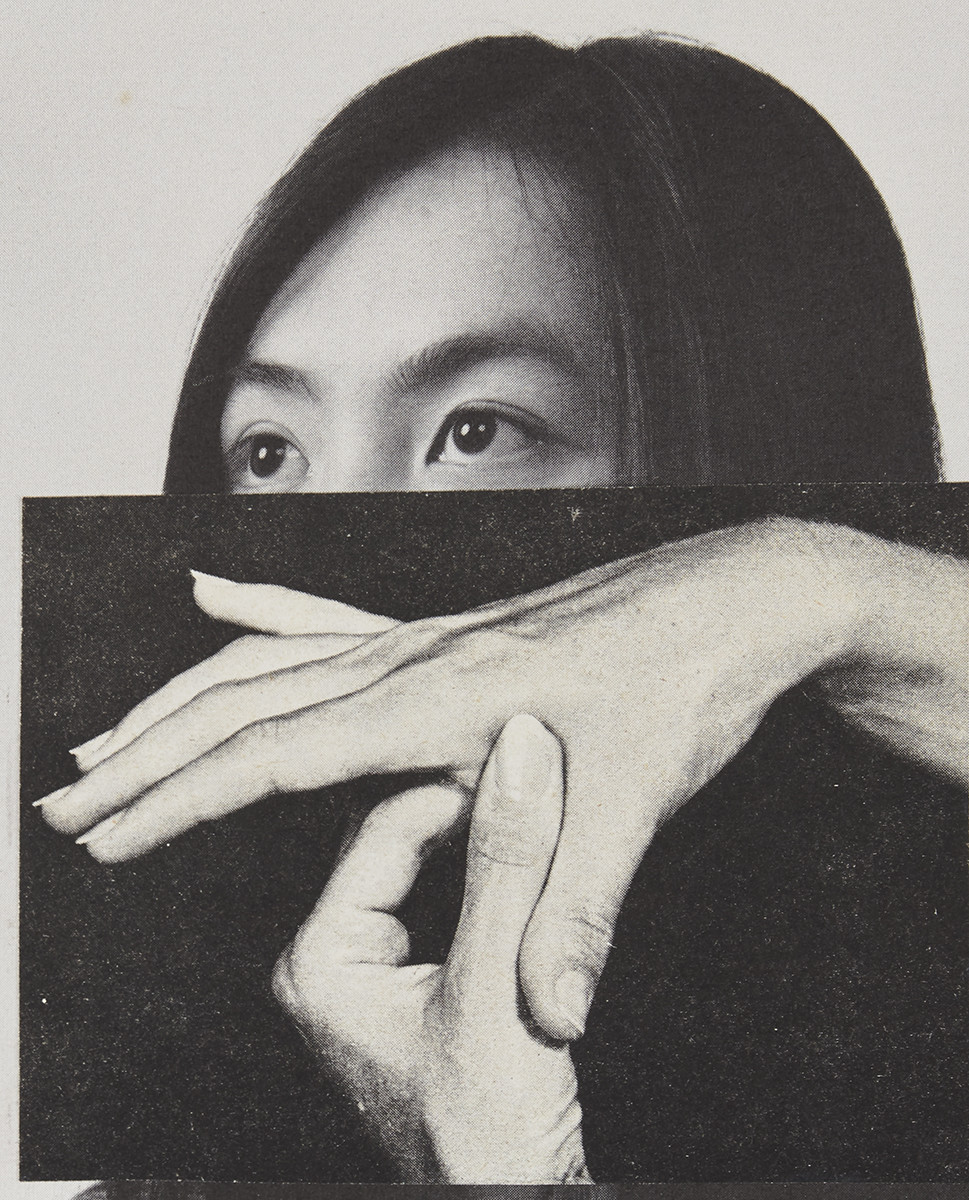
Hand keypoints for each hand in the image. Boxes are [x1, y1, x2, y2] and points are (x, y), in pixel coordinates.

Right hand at [41, 518, 964, 1040]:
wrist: (733, 598)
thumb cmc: (683, 684)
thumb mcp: (635, 805)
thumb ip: (579, 912)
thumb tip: (548, 1015)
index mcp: (440, 699)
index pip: (273, 752)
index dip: (179, 798)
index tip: (107, 830)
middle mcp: (418, 658)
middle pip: (247, 703)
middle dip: (149, 757)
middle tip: (70, 798)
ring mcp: (431, 640)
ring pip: (273, 662)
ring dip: (183, 701)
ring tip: (114, 736)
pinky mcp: (452, 636)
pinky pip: (330, 621)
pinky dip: (261, 614)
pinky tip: (216, 600)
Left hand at [273, 715, 589, 1183]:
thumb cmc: (490, 1136)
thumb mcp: (499, 984)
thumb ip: (508, 868)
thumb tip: (521, 754)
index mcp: (320, 957)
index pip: (383, 823)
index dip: (460, 781)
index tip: (525, 751)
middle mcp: (329, 958)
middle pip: (396, 837)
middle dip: (467, 801)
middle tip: (533, 767)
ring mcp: (368, 971)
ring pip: (425, 862)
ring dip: (482, 832)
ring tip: (537, 796)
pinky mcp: (409, 983)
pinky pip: (443, 895)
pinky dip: (486, 870)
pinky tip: (527, 847)